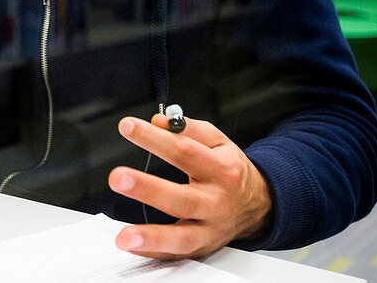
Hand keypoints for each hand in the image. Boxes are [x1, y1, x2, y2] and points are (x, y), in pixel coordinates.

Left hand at [107, 113, 272, 259]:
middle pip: (183, 198)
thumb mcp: (218, 142)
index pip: (184, 151)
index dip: (154, 138)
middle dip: (148, 188)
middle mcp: (217, 201)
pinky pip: (175, 254)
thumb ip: (188, 129)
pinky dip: (152, 252)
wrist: (257, 204)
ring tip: (124, 236)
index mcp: (222, 169)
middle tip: (119, 178)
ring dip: (151, 237)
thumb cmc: (230, 169)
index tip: (127, 127)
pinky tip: (132, 246)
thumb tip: (158, 121)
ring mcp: (210, 228)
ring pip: (182, 237)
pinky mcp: (201, 247)